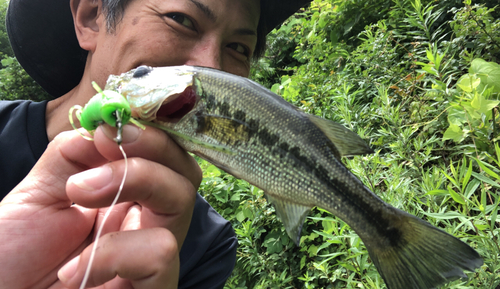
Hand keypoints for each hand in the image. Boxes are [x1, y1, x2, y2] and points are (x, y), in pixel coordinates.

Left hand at [0, 124, 200, 288]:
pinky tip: (75, 270)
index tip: (110, 122)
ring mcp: (152, 254)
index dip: (150, 129)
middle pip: (184, 170)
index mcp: (124, 197)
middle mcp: (145, 221)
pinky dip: (115, 251)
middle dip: (153, 144)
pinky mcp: (154, 285)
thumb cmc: (13, 260)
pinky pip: (159, 252)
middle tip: (107, 142)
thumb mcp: (36, 194)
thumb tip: (103, 126)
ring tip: (78, 194)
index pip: (163, 155)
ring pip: (182, 198)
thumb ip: (72, 156)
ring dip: (133, 180)